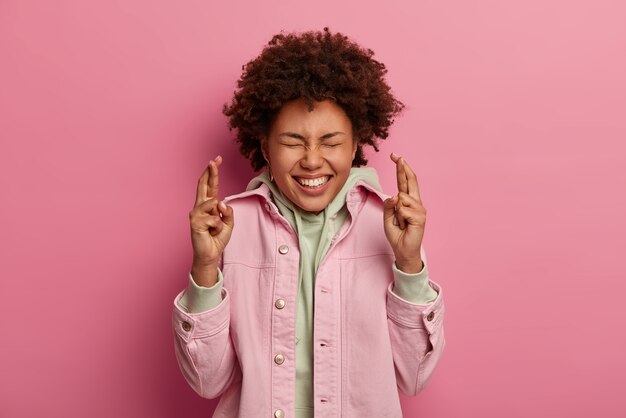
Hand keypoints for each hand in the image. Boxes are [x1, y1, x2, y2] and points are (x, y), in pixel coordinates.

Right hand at [189, 155, 234, 266]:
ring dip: (219, 218)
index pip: (210, 186)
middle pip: (203, 185)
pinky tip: (211, 232)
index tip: (217, 160)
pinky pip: (214, 219)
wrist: (210, 254)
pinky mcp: (194, 222)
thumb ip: (227, 212)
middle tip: (214, 159)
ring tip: (215, 228)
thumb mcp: (228, 223)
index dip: (213, 173)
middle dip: (210, 172)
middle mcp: (199, 207)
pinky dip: (217, 227)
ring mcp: (195, 214)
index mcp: (208, 205)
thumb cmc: (217, 238)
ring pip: (213, 203)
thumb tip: (220, 202)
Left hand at [383, 152, 426, 273]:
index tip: (396, 156)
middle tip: (397, 156)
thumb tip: (396, 195)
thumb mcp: (388, 216)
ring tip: (401, 223)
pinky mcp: (420, 217)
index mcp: (407, 200)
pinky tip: (404, 226)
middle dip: (403, 168)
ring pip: (402, 198)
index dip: (401, 168)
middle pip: (410, 181)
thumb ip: (389, 204)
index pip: (404, 181)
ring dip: (396, 212)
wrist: (402, 249)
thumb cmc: (397, 233)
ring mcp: (419, 209)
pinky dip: (399, 218)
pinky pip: (402, 210)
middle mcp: (416, 202)